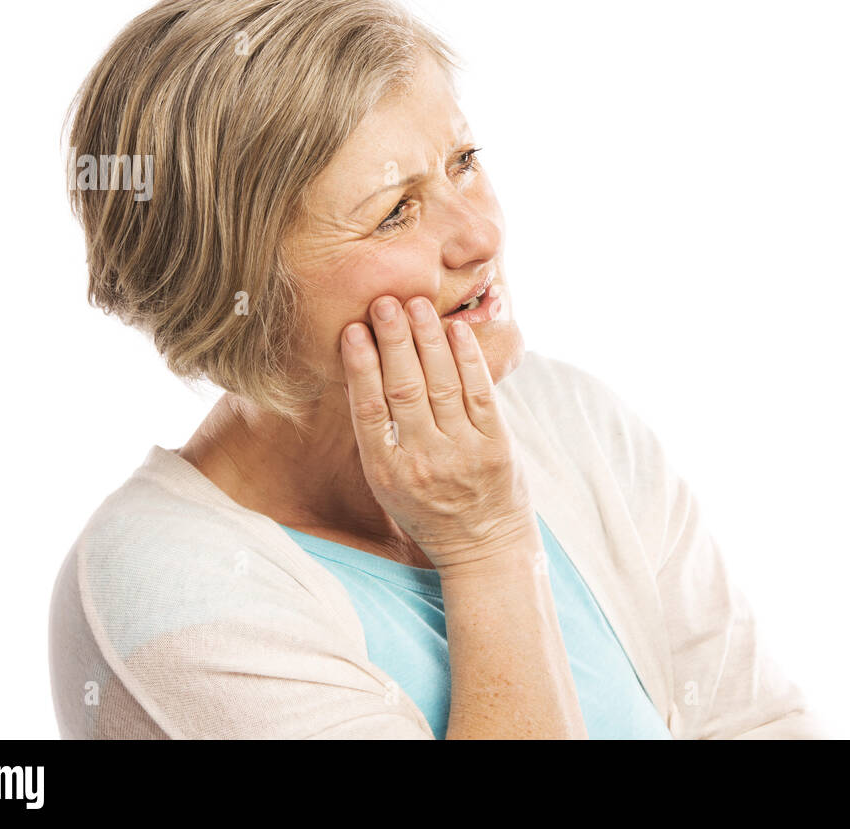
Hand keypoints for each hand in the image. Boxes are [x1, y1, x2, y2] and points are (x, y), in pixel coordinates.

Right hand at [339, 294, 535, 571]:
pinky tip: (456, 330)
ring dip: (428, 339)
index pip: (368, 409)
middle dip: (393, 340)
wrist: (483, 547)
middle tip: (385, 302)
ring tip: (417, 305)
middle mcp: (422, 461)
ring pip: (441, 384)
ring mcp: (462, 453)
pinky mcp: (496, 447)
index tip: (353, 330)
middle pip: (404, 388)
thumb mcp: (388, 482)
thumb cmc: (429, 508)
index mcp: (386, 471)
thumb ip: (379, 434)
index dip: (360, 367)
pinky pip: (480, 393)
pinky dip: (467, 358)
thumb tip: (364, 370)